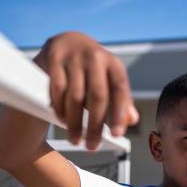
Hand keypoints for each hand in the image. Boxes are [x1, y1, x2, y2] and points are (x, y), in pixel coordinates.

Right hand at [34, 31, 138, 149]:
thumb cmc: (92, 68)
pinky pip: (57, 89)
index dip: (119, 113)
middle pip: (97, 95)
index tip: (117, 134)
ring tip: (76, 139)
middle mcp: (95, 56)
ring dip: (75, 122)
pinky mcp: (54, 57)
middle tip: (92, 145)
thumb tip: (132, 120)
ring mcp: (74, 56)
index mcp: (112, 63)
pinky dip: (60, 109)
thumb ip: (120, 100)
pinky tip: (62, 121)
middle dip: (95, 125)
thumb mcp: (108, 79)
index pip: (119, 89)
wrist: (67, 41)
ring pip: (75, 96)